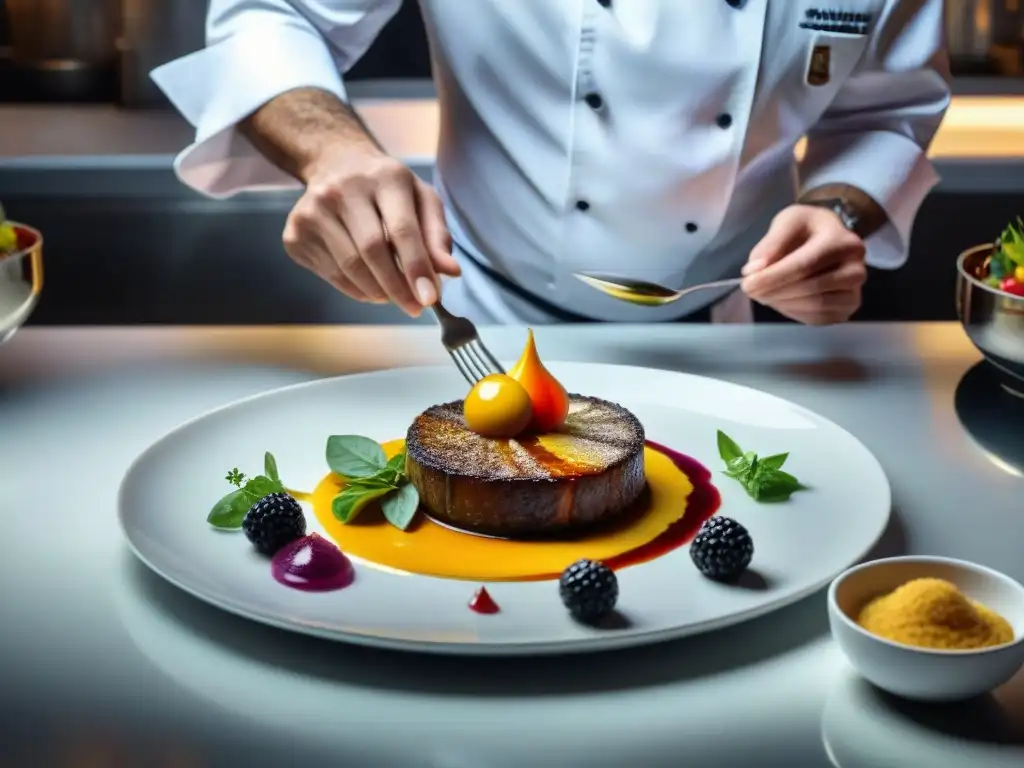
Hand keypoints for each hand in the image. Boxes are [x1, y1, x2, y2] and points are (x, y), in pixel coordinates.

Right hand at [283, 146, 460, 315]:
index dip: (416, 268)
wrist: (334, 165)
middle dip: (397, 287)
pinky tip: (368, 282)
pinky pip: (332, 275)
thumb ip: (436, 236)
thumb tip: (449, 272)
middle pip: (372, 252)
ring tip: (392, 293)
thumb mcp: (421, 200)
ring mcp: (313, 210)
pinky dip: (356, 289)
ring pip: (350, 268)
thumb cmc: (387, 189)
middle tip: (414, 307)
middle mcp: (343, 189)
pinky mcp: (295, 233)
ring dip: (377, 292)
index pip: (401, 230)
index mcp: (384, 177)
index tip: (429, 299)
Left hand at [740, 204, 867, 324]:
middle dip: (774, 292)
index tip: (747, 284)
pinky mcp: (847, 308)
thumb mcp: (788, 222)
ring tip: (764, 294)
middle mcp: (856, 268)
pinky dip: (794, 313)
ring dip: (783, 304)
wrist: (831, 238)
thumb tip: (754, 271)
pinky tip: (781, 301)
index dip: (773, 278)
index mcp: (843, 241)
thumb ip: (770, 244)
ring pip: (815, 306)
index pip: (804, 265)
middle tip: (750, 290)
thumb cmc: (807, 229)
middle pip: (811, 288)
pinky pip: (818, 318)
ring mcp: (855, 291)